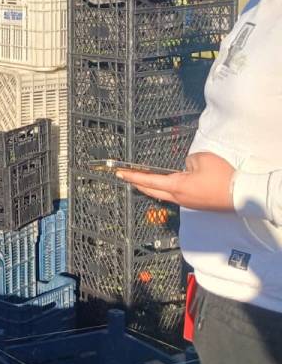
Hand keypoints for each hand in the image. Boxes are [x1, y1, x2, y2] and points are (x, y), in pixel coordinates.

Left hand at [117, 151, 235, 211]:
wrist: (242, 194)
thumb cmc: (222, 177)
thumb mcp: (202, 159)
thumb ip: (188, 161)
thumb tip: (185, 167)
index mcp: (177, 186)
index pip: (149, 180)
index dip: (132, 175)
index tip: (120, 173)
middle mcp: (179, 197)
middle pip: (151, 190)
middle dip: (137, 182)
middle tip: (126, 176)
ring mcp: (188, 203)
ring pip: (164, 194)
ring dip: (152, 187)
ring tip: (144, 180)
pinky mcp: (196, 204)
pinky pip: (176, 196)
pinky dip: (167, 189)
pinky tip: (168, 185)